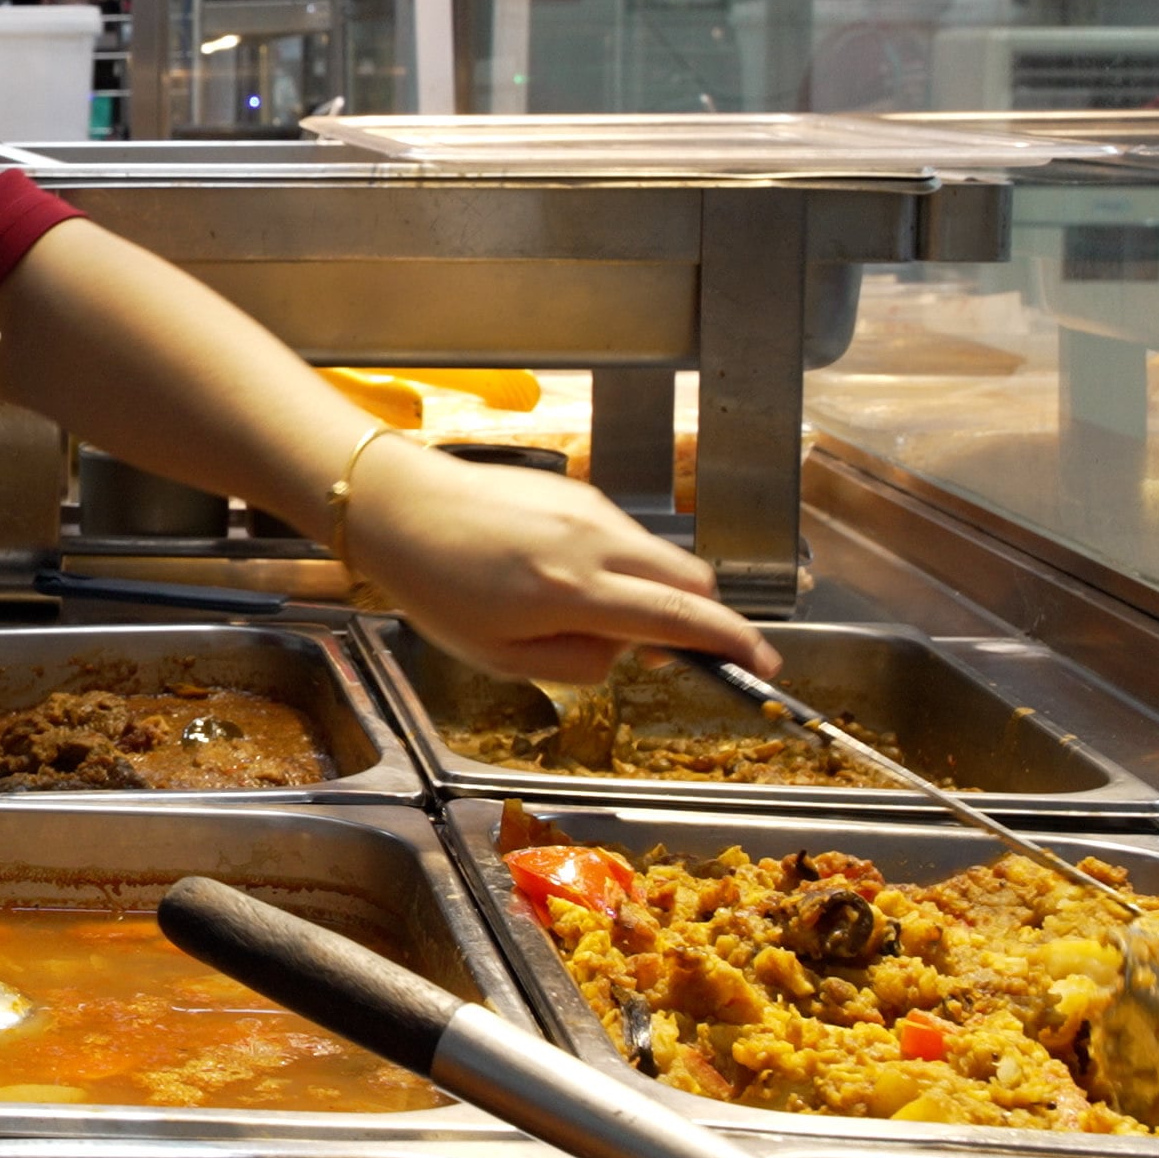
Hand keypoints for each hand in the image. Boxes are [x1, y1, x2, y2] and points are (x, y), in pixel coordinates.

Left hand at [336, 438, 780, 683]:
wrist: (396, 506)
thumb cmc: (435, 587)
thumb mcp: (499, 657)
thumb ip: (578, 664)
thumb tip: (628, 654)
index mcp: (575, 590)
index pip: (682, 618)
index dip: (732, 645)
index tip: (762, 666)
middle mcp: (595, 541)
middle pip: (692, 579)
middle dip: (699, 618)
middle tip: (657, 651)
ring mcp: (591, 509)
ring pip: (659, 556)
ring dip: (652, 591)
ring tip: (585, 614)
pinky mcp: (578, 491)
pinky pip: (625, 536)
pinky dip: (621, 565)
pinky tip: (563, 577)